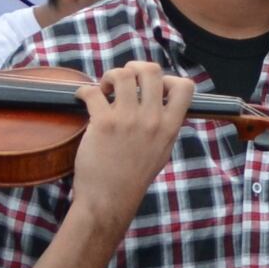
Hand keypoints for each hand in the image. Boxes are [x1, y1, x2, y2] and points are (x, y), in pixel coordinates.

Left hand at [68, 61, 190, 219]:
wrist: (108, 200)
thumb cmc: (133, 178)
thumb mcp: (162, 151)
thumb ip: (165, 126)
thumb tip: (162, 102)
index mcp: (170, 126)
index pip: (185, 86)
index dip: (168, 78)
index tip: (153, 88)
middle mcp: (152, 120)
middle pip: (151, 70)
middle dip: (134, 68)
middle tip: (124, 79)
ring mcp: (127, 120)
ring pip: (122, 75)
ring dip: (110, 77)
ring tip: (104, 89)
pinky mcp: (102, 123)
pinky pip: (92, 92)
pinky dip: (84, 91)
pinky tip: (83, 97)